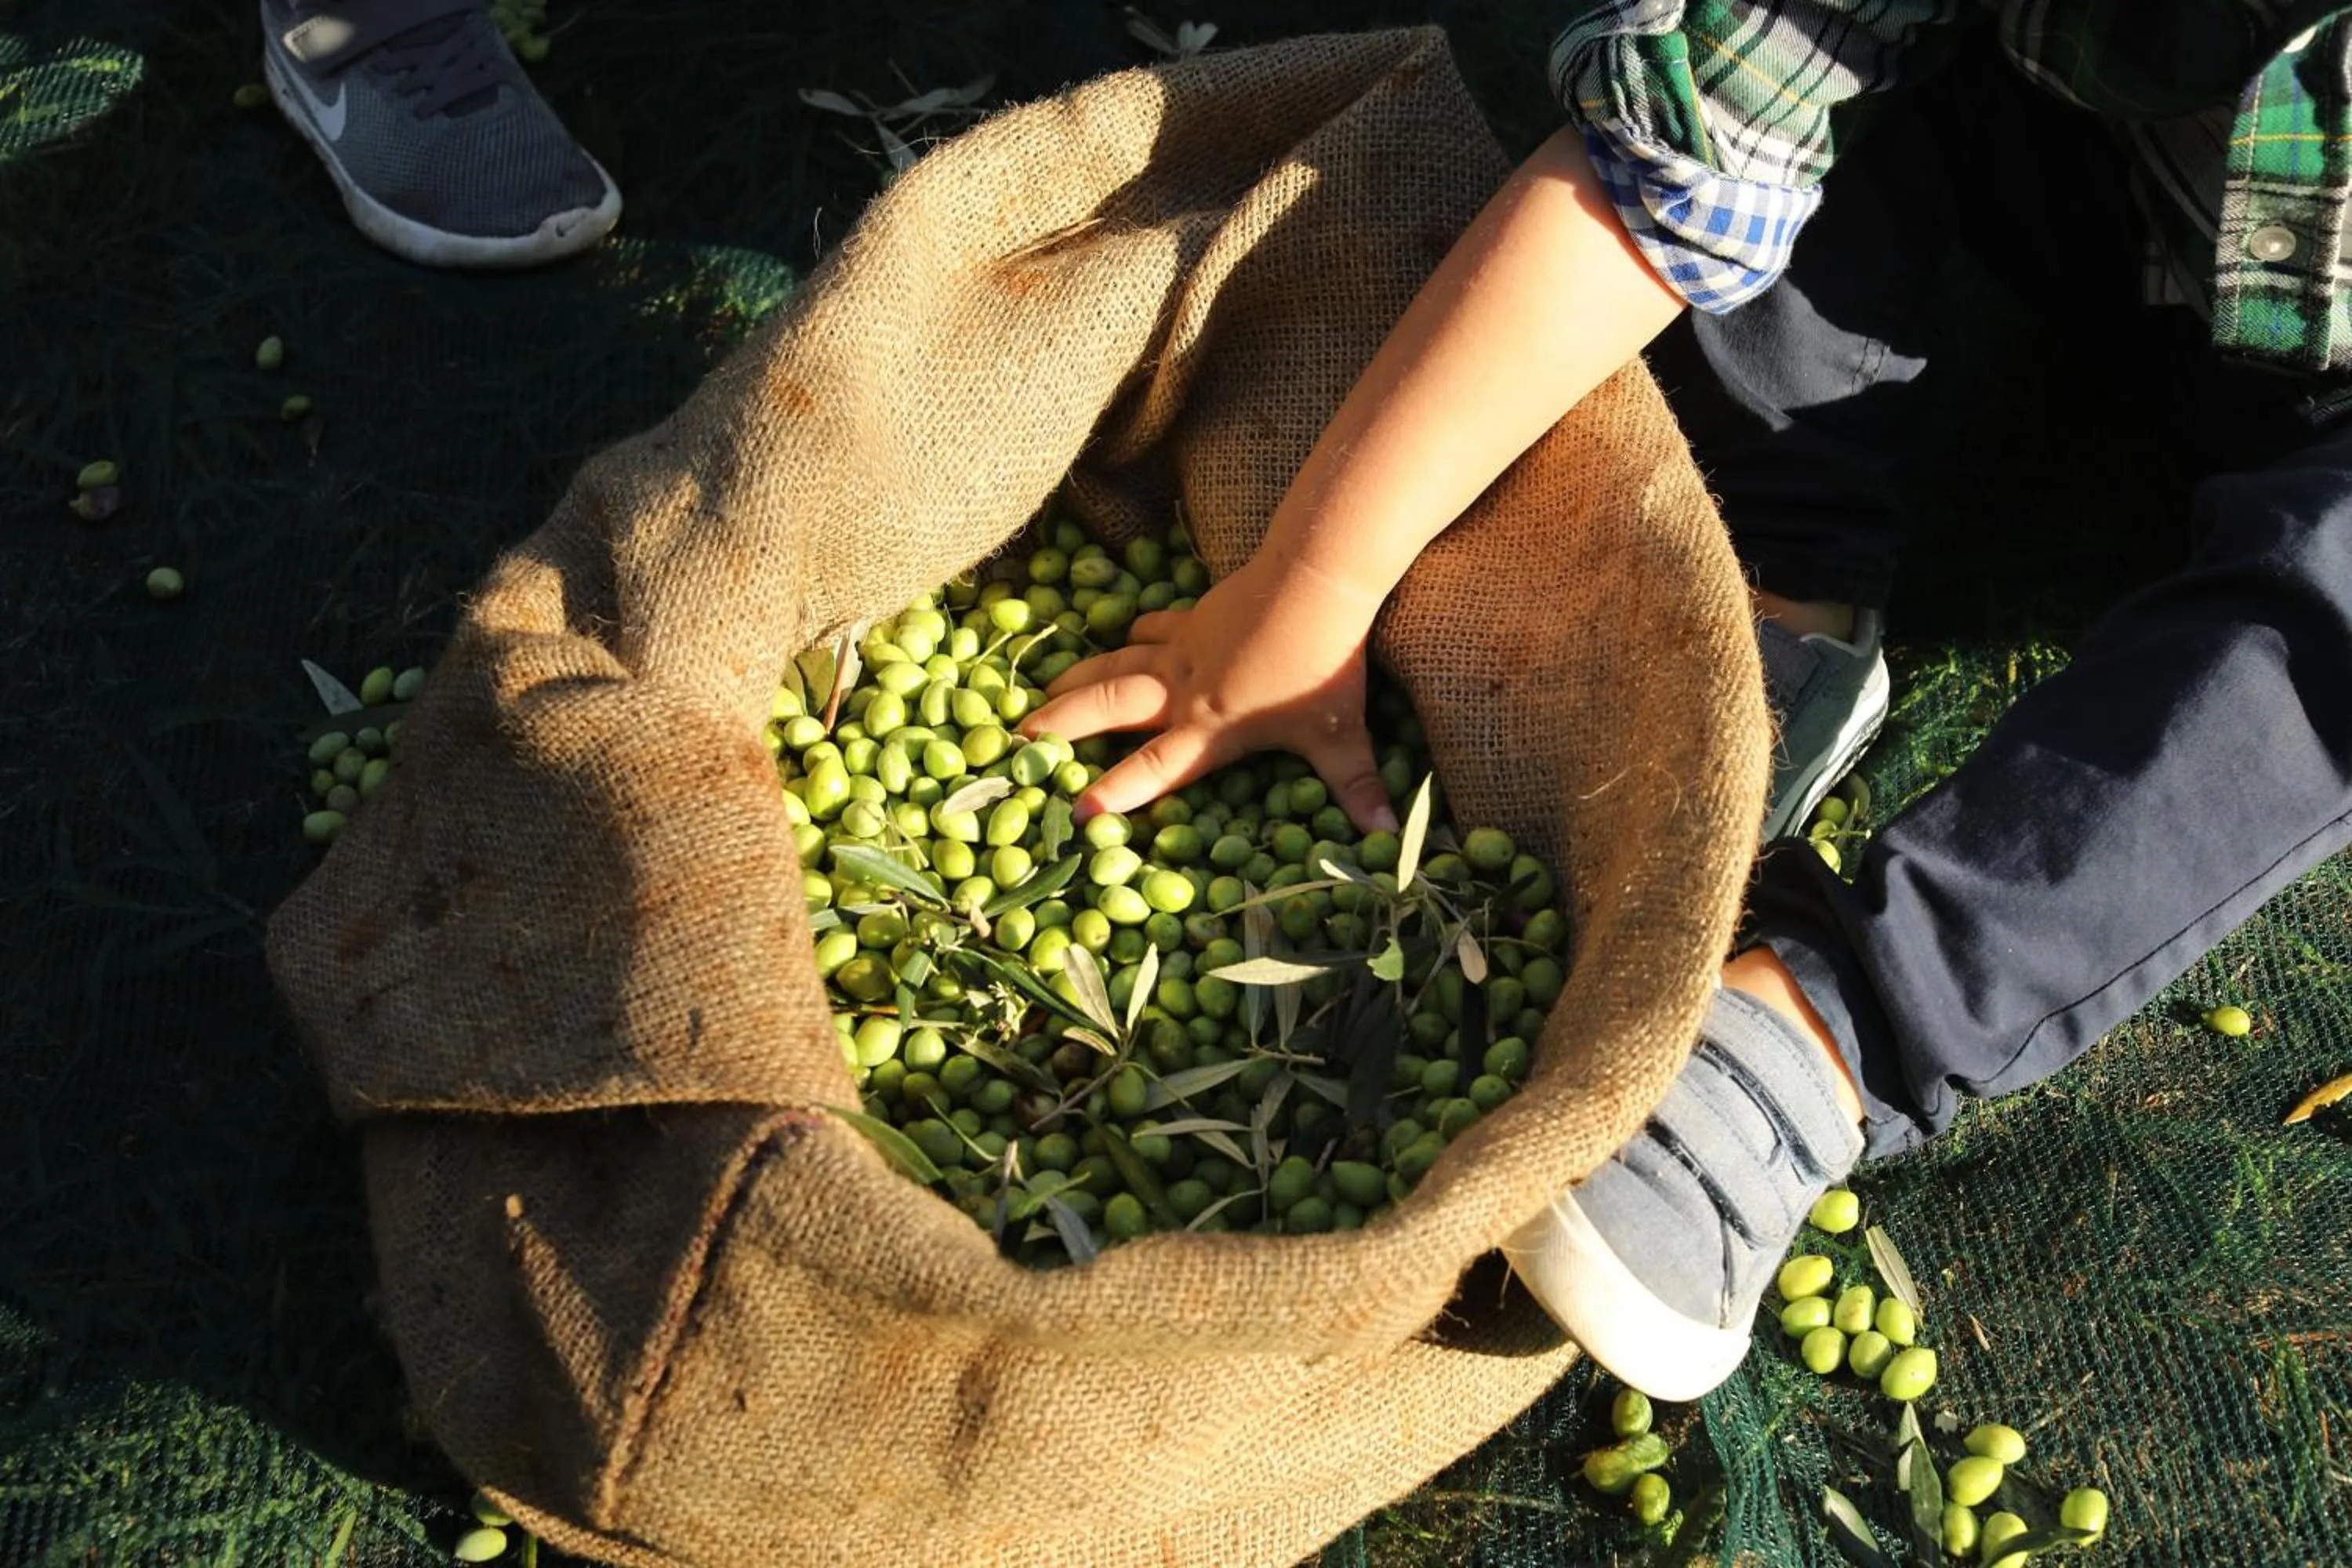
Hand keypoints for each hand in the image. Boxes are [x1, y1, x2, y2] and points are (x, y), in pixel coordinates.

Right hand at [1018, 547, 1399, 830]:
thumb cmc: (1324, 662)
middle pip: (1109, 709)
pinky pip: (1154, 626)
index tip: (1076, 814)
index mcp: (1210, 726)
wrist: (1317, 576)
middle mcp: (1183, 689)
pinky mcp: (1196, 615)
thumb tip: (1389, 840)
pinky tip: (1121, 632)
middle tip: (1016, 742)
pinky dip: (1134, 631)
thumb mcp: (1340, 733)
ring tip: (1037, 695)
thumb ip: (1357, 789)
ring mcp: (1184, 648)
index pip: (1154, 769)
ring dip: (1076, 681)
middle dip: (1060, 727)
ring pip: (1116, 664)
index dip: (1116, 792)